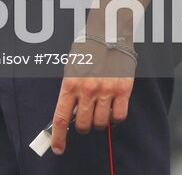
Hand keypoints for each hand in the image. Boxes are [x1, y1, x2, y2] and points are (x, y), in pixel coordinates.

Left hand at [49, 35, 135, 154]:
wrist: (108, 33)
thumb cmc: (87, 51)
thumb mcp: (71, 68)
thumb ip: (70, 91)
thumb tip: (68, 114)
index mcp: (70, 83)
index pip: (61, 117)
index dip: (59, 136)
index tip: (58, 148)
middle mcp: (87, 89)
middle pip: (82, 125)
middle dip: (82, 127)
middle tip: (84, 120)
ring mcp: (106, 91)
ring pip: (101, 123)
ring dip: (99, 122)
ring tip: (99, 110)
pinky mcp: (123, 90)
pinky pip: (119, 117)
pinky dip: (115, 119)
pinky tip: (112, 110)